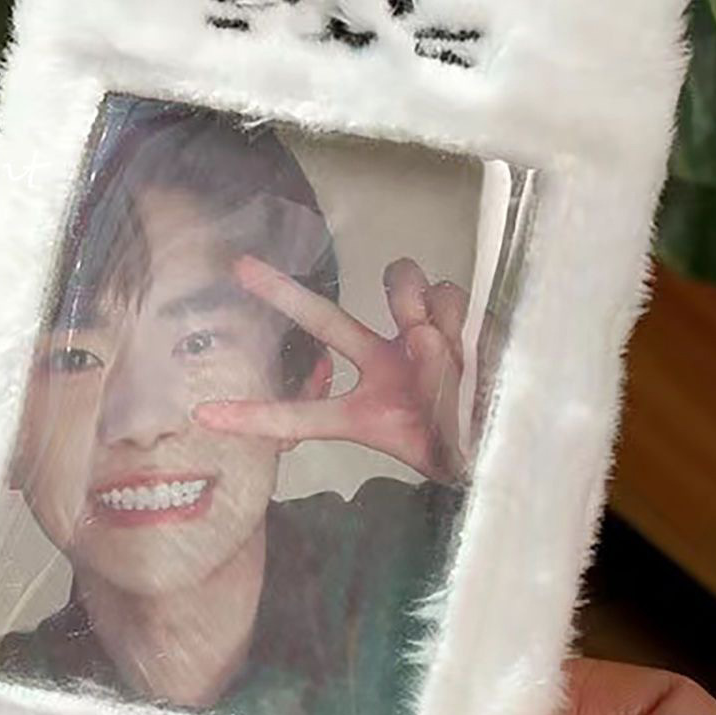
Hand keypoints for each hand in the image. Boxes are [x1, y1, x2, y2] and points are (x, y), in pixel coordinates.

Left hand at [193, 254, 470, 483]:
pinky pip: (443, 295)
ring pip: (399, 287)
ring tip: (437, 342)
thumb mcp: (440, 448)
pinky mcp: (454, 319)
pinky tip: (469, 339)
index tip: (201, 417)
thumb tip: (424, 331)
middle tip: (238, 266)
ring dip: (414, 307)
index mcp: (365, 413)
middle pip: (325, 320)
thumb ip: (430, 393)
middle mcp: (382, 364)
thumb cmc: (467, 448)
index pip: (303, 416)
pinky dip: (453, 314)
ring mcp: (415, 338)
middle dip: (282, 292)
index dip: (255, 418)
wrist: (514, 439)